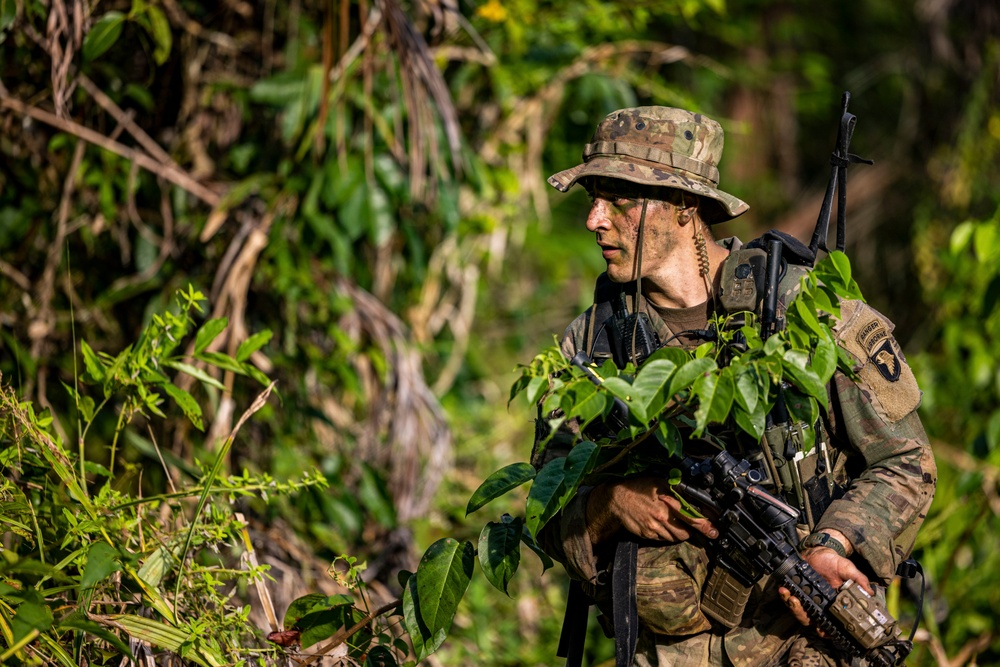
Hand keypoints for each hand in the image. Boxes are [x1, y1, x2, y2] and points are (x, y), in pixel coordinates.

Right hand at [586, 476, 717, 544]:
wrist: (616, 499)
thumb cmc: (638, 488)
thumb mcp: (659, 482)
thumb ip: (676, 489)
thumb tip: (693, 495)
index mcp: (667, 504)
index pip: (691, 517)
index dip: (703, 525)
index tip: (713, 531)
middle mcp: (662, 518)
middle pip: (684, 533)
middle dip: (691, 532)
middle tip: (695, 529)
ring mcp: (654, 528)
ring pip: (674, 538)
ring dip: (679, 533)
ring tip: (675, 524)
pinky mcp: (647, 534)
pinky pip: (662, 539)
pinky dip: (666, 534)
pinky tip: (663, 525)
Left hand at [779, 534, 872, 629]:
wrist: (820, 551)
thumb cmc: (835, 563)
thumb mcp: (849, 570)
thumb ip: (859, 580)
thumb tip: (869, 592)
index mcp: (833, 605)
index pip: (829, 623)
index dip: (825, 631)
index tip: (822, 630)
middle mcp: (819, 605)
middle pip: (810, 620)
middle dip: (803, 616)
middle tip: (800, 606)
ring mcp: (806, 598)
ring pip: (798, 610)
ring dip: (792, 606)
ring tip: (791, 597)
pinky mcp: (795, 589)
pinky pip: (788, 597)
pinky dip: (785, 595)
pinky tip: (784, 589)